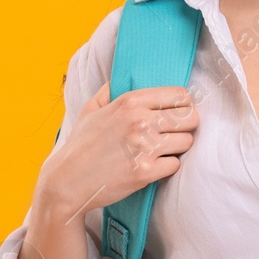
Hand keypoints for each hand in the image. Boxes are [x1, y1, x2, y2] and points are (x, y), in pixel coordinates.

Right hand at [37, 80, 199, 219]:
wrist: (67, 181)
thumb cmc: (81, 145)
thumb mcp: (91, 109)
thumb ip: (110, 90)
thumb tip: (123, 77)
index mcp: (130, 102)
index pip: (180, 95)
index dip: (183, 105)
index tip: (176, 114)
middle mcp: (140, 121)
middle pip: (191, 117)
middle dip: (185, 126)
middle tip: (171, 134)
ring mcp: (144, 147)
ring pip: (187, 141)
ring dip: (176, 148)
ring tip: (159, 150)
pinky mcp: (146, 171)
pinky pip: (175, 165)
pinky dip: (166, 167)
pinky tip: (151, 166)